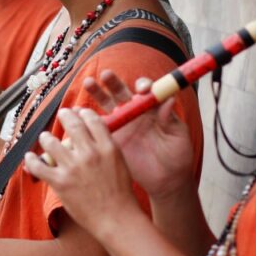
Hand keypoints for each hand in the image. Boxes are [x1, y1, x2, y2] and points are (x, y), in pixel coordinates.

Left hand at [24, 108, 140, 235]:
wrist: (116, 219)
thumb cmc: (120, 193)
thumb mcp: (120, 162)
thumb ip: (106, 145)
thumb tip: (93, 131)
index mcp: (107, 147)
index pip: (92, 119)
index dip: (83, 112)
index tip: (78, 111)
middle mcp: (89, 153)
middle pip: (72, 124)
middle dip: (65, 115)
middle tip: (62, 114)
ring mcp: (73, 167)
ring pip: (50, 142)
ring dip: (46, 138)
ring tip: (45, 138)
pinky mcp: (60, 182)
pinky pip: (38, 166)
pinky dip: (31, 160)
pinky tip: (30, 157)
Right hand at [84, 71, 196, 201]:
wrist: (166, 180)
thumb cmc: (177, 156)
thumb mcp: (177, 136)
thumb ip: (170, 118)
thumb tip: (168, 99)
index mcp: (153, 108)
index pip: (145, 90)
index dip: (143, 86)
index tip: (142, 89)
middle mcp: (135, 112)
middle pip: (122, 92)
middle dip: (113, 83)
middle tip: (106, 75)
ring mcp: (122, 124)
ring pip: (107, 104)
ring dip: (98, 93)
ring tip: (88, 84)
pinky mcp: (111, 138)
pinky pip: (97, 126)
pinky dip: (86, 119)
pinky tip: (77, 112)